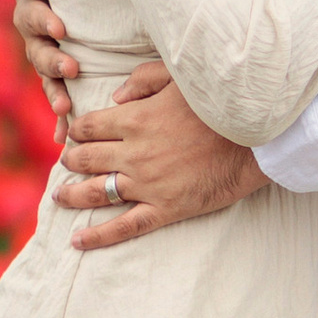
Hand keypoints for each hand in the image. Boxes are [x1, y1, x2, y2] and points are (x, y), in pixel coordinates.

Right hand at [14, 0, 77, 130]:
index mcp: (32, 9)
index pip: (31, 14)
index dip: (43, 21)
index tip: (60, 28)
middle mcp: (34, 37)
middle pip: (38, 52)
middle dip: (54, 62)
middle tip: (71, 69)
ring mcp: (45, 61)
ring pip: (46, 80)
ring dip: (55, 94)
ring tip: (65, 109)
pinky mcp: (58, 80)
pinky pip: (58, 101)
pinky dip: (60, 121)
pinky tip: (63, 136)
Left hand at [54, 64, 265, 250]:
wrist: (259, 140)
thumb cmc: (221, 104)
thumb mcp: (180, 76)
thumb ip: (142, 80)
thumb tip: (113, 97)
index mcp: (135, 118)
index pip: (88, 126)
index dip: (75, 130)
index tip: (73, 133)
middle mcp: (135, 153)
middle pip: (86, 158)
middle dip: (71, 160)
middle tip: (66, 163)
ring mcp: (148, 184)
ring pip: (98, 192)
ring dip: (72, 195)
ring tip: (59, 197)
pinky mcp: (166, 208)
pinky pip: (125, 226)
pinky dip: (98, 236)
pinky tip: (78, 241)